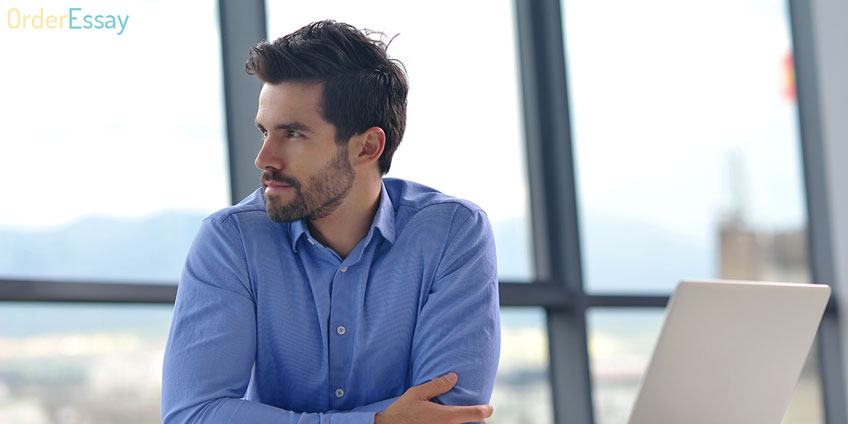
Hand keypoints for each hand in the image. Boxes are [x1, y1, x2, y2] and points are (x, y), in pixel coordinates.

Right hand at [374, 372, 492, 423]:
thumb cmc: (402, 411)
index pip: (475, 414)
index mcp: (446, 417)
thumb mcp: (417, 394)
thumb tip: (454, 377)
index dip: (486, 410)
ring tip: (469, 423)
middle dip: (479, 423)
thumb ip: (437, 385)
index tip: (489, 408)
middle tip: (480, 418)